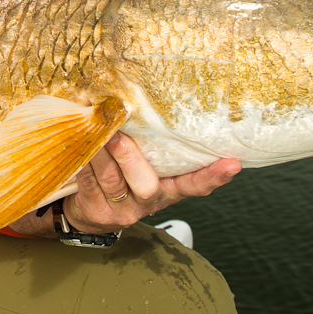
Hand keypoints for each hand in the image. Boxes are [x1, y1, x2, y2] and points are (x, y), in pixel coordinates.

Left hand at [61, 133, 240, 234]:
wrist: (91, 215)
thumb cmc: (124, 179)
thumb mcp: (147, 167)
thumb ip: (154, 147)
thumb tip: (152, 98)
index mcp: (168, 189)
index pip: (195, 185)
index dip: (212, 176)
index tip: (232, 164)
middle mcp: (148, 201)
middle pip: (147, 185)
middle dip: (131, 159)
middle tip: (119, 137)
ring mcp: (122, 208)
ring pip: (111, 180)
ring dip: (101, 154)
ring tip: (95, 131)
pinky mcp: (96, 209)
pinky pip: (88, 181)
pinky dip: (83, 160)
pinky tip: (80, 143)